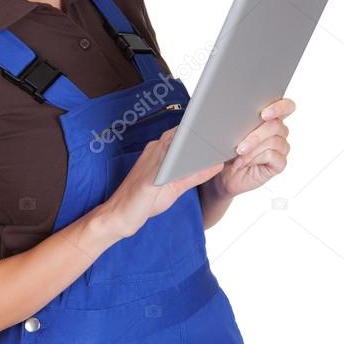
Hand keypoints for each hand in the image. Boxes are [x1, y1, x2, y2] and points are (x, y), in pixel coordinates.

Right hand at [104, 127, 224, 239]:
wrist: (119, 215)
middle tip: (224, 129)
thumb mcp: (175, 186)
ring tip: (218, 143)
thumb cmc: (144, 200)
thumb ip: (194, 174)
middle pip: (182, 136)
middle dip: (202, 133)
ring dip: (197, 144)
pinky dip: (186, 164)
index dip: (201, 130)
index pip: (183, 134)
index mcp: (159, 151)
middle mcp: (154, 151)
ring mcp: (150, 163)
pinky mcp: (148, 179)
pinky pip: (169, 168)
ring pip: (177, 147)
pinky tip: (203, 163)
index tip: (220, 128)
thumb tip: (215, 164)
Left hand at [213, 98, 295, 197]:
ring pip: (272, 141)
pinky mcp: (280, 162)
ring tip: (238, 156)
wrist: (226, 174)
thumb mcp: (232, 132)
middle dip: (255, 136)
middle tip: (240, 146)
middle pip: (275, 125)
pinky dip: (254, 159)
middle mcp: (279, 131)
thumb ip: (240, 121)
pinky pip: (271, 155)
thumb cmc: (230, 150)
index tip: (264, 114)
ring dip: (251, 150)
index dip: (279, 107)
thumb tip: (238, 114)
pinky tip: (243, 163)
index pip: (286, 106)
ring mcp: (281, 147)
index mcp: (271, 118)